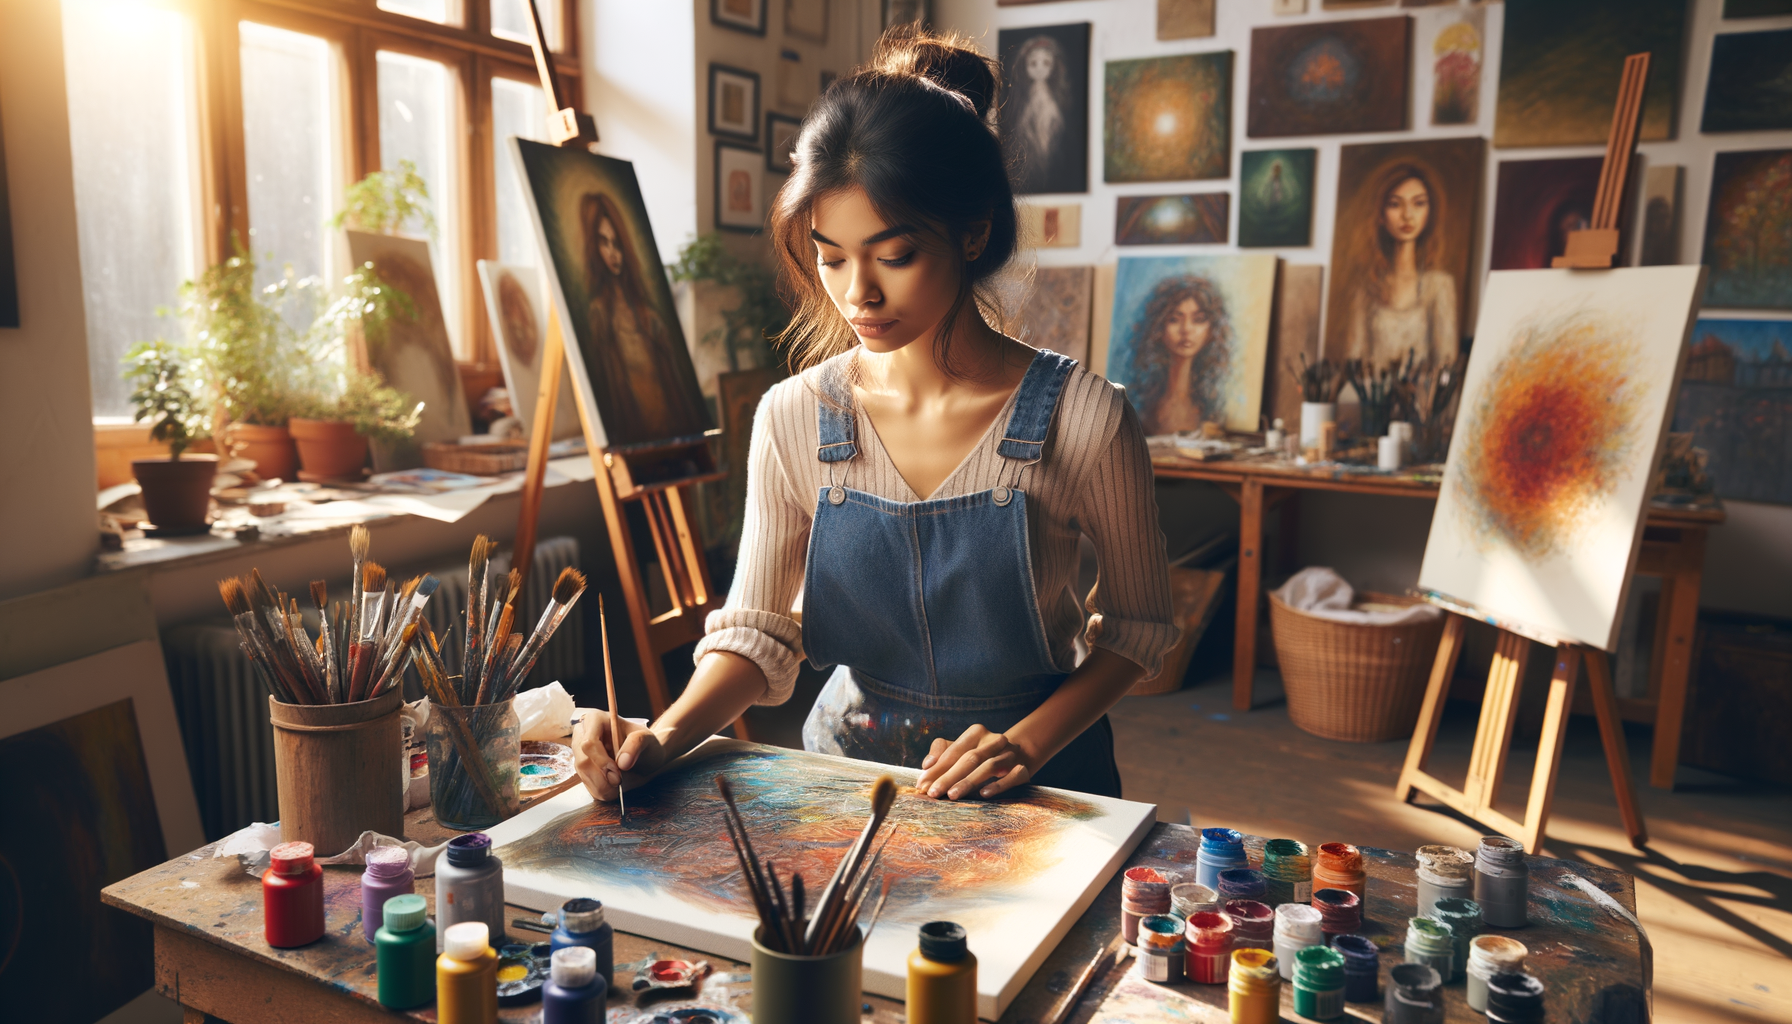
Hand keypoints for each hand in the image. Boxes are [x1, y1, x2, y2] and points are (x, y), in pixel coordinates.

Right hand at [572, 711, 667, 802]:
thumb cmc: (644, 742)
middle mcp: (583, 734)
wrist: (644, 754)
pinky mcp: (582, 768)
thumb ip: (635, 744)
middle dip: (602, 776)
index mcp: (595, 720)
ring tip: (619, 783)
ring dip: (602, 785)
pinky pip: (586, 784)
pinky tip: (613, 786)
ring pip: (583, 774)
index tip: (617, 771)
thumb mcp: (646, 738)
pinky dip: (601, 789)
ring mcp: (579, 752)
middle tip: (619, 781)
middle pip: (583, 761)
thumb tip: (622, 762)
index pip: (588, 743)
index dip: (601, 761)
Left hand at [915, 724, 1035, 800]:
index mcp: (976, 733)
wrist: (1020, 755)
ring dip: (968, 781)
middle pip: (969, 758)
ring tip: (952, 795)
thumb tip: (926, 766)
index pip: (954, 750)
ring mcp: (1010, 754)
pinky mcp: (1023, 769)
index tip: (922, 784)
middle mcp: (994, 740)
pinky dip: (998, 785)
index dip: (937, 767)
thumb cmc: (981, 755)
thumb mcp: (961, 750)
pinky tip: (983, 794)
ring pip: (988, 767)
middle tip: (932, 793)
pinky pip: (1012, 776)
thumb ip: (941, 754)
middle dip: (948, 777)